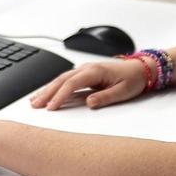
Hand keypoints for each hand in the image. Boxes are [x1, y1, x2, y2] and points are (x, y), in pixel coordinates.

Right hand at [30, 58, 147, 109]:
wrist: (140, 69)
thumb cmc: (133, 79)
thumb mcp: (123, 92)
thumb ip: (105, 97)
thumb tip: (89, 103)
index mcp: (95, 71)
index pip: (72, 84)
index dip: (60, 96)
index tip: (51, 107)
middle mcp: (86, 68)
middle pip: (61, 80)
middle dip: (47, 92)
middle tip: (35, 105)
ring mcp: (84, 70)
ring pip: (61, 79)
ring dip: (47, 89)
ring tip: (34, 100)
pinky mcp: (84, 74)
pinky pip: (65, 79)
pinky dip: (54, 86)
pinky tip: (47, 93)